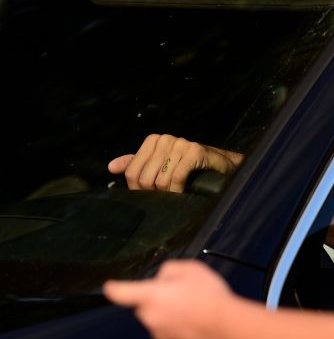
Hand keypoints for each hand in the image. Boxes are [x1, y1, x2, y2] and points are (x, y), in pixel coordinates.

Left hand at [104, 260, 240, 338]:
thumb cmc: (209, 296)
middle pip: (146, 307)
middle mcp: (150, 318)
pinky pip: (173, 334)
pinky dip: (183, 328)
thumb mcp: (191, 268)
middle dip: (159, 300)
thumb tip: (163, 280)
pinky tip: (201, 322)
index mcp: (150, 296)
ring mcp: (161, 336)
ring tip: (197, 308)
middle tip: (183, 294)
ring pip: (160, 321)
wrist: (227, 327)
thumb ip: (169, 270)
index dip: (114, 288)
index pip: (120, 292)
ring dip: (172, 315)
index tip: (109, 287)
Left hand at [108, 134, 244, 192]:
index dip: (137, 189)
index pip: (133, 171)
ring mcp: (180, 143)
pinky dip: (178, 189)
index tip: (148, 197)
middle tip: (163, 199)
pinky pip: (177, 177)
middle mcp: (165, 139)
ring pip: (161, 179)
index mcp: (153, 140)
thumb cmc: (187, 165)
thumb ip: (136, 164)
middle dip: (154, 193)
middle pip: (145, 177)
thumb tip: (112, 167)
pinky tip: (182, 192)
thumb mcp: (159, 164)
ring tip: (174, 196)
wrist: (217, 164)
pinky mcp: (195, 151)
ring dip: (168, 193)